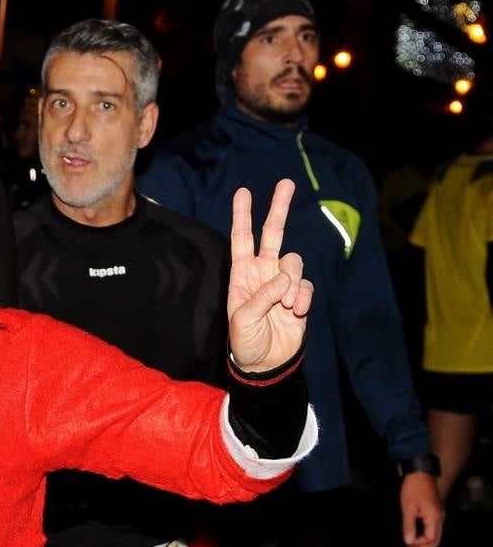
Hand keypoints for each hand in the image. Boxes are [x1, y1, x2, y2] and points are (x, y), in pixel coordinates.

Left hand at [227, 179, 313, 371]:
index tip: (243, 192)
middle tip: (286, 183)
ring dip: (292, 282)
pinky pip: (306, 286)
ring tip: (286, 306)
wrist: (265, 363)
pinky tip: (295, 312)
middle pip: (273, 234)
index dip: (242, 216)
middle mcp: (263, 273)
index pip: (242, 239)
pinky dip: (303, 297)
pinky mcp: (300, 295)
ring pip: (294, 262)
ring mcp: (283, 283)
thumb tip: (283, 279)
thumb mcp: (243, 320)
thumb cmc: (246, 341)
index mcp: (242, 274)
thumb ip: (261, 297)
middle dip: (278, 208)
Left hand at [399, 472, 442, 546]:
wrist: (420, 473)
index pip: (431, 540)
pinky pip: (431, 528)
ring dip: (422, 542)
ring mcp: (437, 515)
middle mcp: (439, 518)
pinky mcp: (434, 511)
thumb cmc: (414, 488)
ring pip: (433, 534)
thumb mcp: (408, 508)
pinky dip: (423, 535)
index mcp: (435, 518)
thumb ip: (409, 525)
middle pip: (434, 540)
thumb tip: (408, 541)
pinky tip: (413, 536)